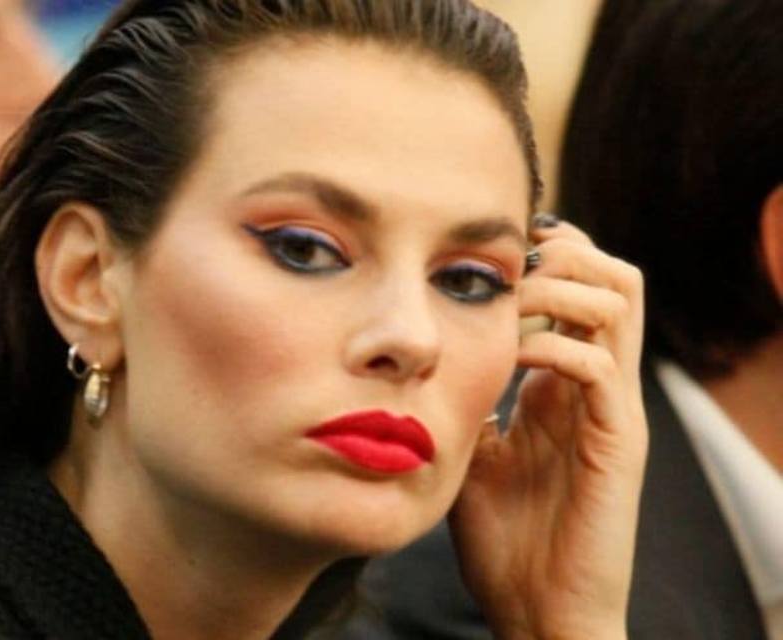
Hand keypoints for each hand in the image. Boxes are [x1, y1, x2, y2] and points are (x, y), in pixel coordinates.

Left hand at [449, 218, 647, 639]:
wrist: (538, 611)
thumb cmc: (503, 540)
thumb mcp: (470, 453)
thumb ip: (462, 404)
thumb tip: (422, 364)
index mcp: (565, 386)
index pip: (579, 290)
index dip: (541, 258)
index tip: (485, 253)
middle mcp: (597, 388)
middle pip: (613, 278)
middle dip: (561, 252)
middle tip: (505, 261)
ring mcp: (612, 412)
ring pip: (619, 302)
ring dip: (561, 284)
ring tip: (510, 298)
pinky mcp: (618, 445)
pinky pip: (600, 367)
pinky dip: (553, 346)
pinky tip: (511, 357)